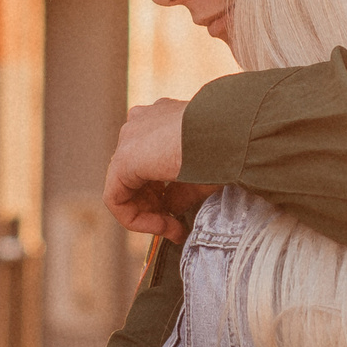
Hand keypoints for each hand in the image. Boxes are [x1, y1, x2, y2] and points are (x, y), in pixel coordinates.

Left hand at [104, 99, 217, 241]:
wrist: (231, 136)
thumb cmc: (228, 146)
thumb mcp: (204, 171)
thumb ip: (182, 190)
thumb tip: (171, 209)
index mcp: (161, 118)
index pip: (150, 161)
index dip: (165, 194)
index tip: (184, 211)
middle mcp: (141, 123)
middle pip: (135, 175)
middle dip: (156, 205)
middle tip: (178, 225)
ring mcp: (130, 137)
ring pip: (124, 187)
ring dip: (148, 215)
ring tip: (174, 228)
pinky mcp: (124, 159)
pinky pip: (116, 198)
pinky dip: (135, 219)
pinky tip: (163, 226)